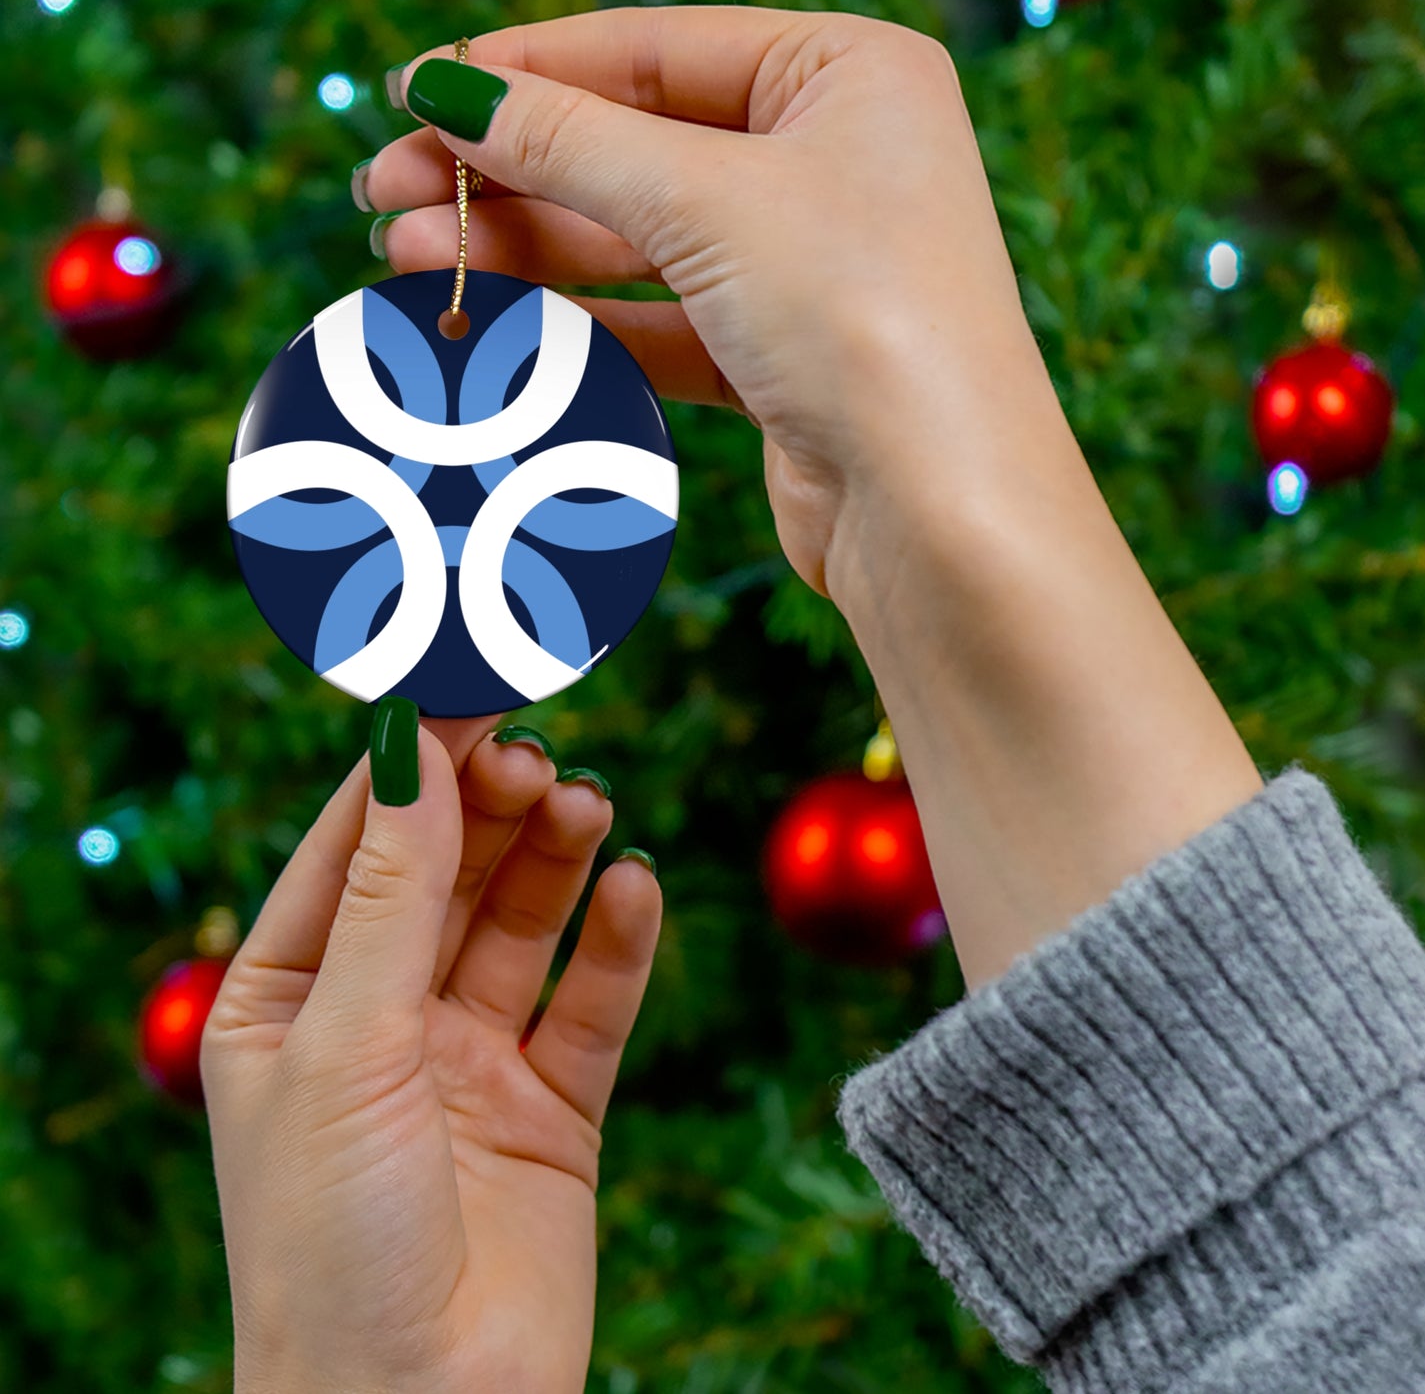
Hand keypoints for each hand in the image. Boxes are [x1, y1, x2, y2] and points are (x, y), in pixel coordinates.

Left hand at [201, 715, 661, 1393]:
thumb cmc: (332, 1243)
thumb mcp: (346, 1045)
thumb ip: (392, 894)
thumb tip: (414, 747)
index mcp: (290, 999)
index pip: (355, 844)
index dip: (412, 762)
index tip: (468, 681)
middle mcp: (380, 1019)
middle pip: (446, 871)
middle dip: (489, 806)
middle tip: (537, 752)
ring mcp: (469, 1061)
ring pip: (521, 923)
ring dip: (554, 858)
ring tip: (586, 805)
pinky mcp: (552, 1108)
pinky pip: (591, 1003)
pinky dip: (618, 943)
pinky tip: (635, 889)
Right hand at [360, 5, 1054, 610]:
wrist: (939, 513)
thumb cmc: (862, 320)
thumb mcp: (706, 200)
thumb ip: (570, 141)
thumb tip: (448, 89)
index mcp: (849, 74)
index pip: (655, 49)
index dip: (527, 70)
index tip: (415, 91)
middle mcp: (835, 160)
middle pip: (636, 146)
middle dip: (508, 170)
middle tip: (385, 192)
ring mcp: (809, 265)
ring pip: (639, 240)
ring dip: (525, 249)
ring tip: (407, 258)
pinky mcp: (782, 359)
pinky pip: (660, 321)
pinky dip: (578, 321)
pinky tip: (491, 320)